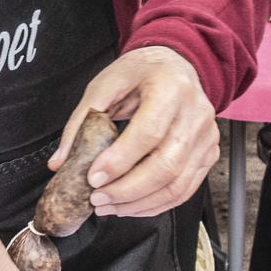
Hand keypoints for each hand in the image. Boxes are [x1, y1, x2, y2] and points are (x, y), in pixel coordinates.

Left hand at [53, 46, 218, 219]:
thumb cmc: (141, 73)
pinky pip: (185, 190)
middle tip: (97, 198)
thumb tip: (61, 162)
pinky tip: (131, 206)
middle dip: (127, 190)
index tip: (93, 178)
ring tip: (109, 206)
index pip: (148, 133)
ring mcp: (206, 137)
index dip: (120, 161)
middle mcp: (195, 114)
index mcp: (171, 88)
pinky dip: (156, 204)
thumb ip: (81, 122)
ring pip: (177, 185)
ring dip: (139, 203)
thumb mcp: (105, 85)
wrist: (176, 64)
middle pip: (166, 166)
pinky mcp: (208, 154)